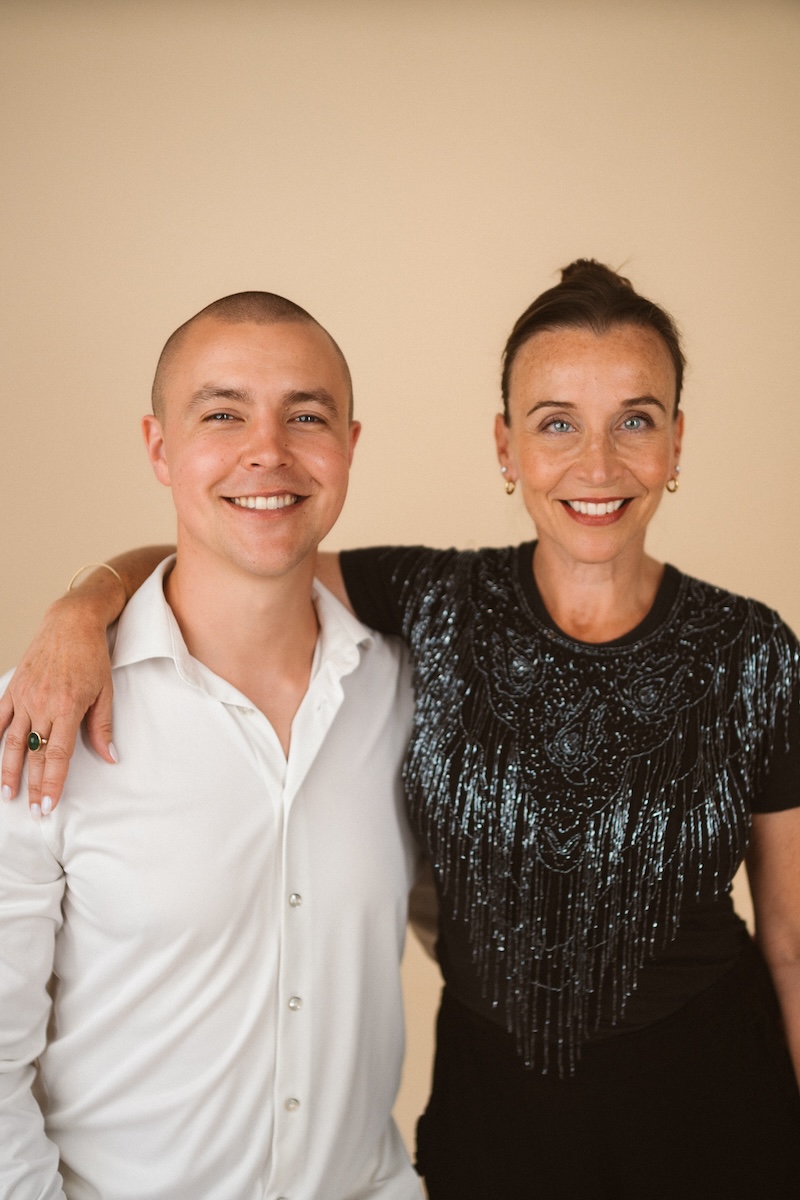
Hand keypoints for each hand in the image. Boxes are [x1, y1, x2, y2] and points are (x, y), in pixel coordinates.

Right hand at [0, 595, 115, 815]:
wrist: (71, 623)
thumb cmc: (92, 656)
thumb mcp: (105, 691)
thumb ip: (102, 727)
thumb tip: (110, 757)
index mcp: (67, 708)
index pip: (58, 756)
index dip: (52, 783)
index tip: (48, 805)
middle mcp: (42, 705)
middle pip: (34, 754)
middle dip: (33, 786)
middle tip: (33, 811)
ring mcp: (24, 697)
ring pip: (11, 742)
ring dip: (8, 771)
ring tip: (7, 795)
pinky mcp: (13, 688)